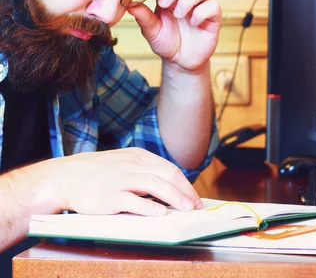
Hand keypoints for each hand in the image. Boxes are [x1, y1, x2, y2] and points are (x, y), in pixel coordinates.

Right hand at [48, 148, 202, 214]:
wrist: (66, 177)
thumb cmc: (99, 172)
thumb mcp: (125, 162)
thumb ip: (146, 170)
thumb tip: (171, 186)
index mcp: (138, 156)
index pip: (170, 169)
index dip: (185, 184)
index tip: (194, 197)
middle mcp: (132, 165)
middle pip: (167, 175)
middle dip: (185, 191)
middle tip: (195, 205)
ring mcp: (121, 180)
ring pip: (155, 185)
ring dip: (174, 197)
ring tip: (186, 209)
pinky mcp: (109, 196)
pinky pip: (133, 201)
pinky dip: (149, 207)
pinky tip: (161, 213)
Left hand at [126, 0, 221, 71]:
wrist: (181, 61)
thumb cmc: (166, 42)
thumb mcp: (151, 31)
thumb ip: (142, 16)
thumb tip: (128, 2)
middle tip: (165, 4)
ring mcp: (202, 5)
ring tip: (179, 15)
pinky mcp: (214, 17)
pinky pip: (213, 5)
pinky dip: (202, 12)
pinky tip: (193, 23)